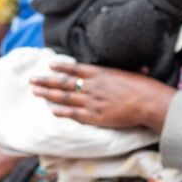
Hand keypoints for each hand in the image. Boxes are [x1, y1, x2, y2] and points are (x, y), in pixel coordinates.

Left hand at [31, 62, 175, 131]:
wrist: (148, 102)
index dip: (61, 67)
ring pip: (65, 97)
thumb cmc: (145, 87)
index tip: (49, 65)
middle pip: (64, 83)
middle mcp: (92, 86)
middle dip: (46, 81)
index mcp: (101, 73)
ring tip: (35, 93)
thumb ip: (127, 73)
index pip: (75, 69)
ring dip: (48, 95)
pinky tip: (52, 110)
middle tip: (32, 80)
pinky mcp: (95, 117)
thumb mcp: (133, 74)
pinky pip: (74, 114)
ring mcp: (92, 101)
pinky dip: (62, 112)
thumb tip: (141, 68)